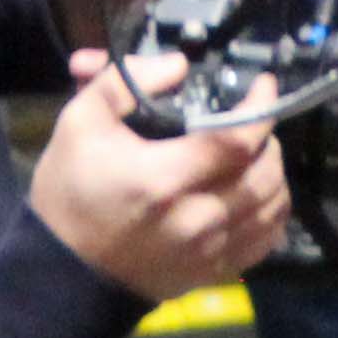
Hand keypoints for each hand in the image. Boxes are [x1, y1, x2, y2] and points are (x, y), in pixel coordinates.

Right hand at [30, 53, 289, 302]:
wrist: (64, 272)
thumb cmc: (71, 193)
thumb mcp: (79, 122)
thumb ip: (125, 81)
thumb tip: (177, 64)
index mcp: (163, 179)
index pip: (238, 141)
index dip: (261, 109)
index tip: (263, 86)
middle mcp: (195, 219)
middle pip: (264, 175)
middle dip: (268, 140)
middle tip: (252, 123)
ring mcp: (208, 252)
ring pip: (272, 209)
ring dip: (274, 175)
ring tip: (257, 157)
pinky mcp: (211, 273)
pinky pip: (264, 242)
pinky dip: (272, 215)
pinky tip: (258, 197)